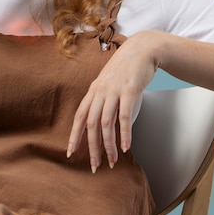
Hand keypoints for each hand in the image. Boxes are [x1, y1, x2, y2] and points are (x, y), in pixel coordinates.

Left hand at [66, 31, 160, 172]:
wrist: (142, 49)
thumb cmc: (126, 68)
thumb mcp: (108, 83)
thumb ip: (103, 99)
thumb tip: (100, 121)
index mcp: (93, 91)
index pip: (79, 116)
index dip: (74, 135)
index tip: (71, 153)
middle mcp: (100, 91)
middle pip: (91, 124)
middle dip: (92, 147)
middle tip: (95, 165)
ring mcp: (114, 91)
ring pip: (106, 123)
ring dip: (109, 145)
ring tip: (112, 161)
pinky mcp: (129, 91)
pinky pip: (124, 117)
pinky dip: (125, 134)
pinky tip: (126, 147)